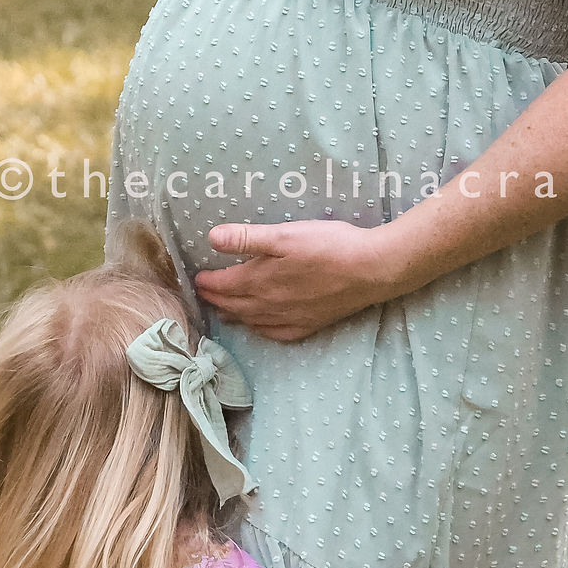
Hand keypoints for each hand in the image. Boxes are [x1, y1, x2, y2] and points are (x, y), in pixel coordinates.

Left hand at [193, 219, 399, 341]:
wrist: (370, 270)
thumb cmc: (328, 246)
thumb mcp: (285, 235)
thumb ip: (247, 239)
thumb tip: (212, 238)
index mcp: (260, 281)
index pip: (224, 285)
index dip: (207, 282)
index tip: (196, 278)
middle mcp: (270, 305)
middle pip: (234, 304)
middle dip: (215, 299)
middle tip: (203, 294)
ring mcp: (290, 318)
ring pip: (251, 320)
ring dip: (233, 315)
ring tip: (222, 310)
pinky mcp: (308, 324)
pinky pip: (275, 332)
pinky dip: (260, 329)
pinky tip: (259, 326)